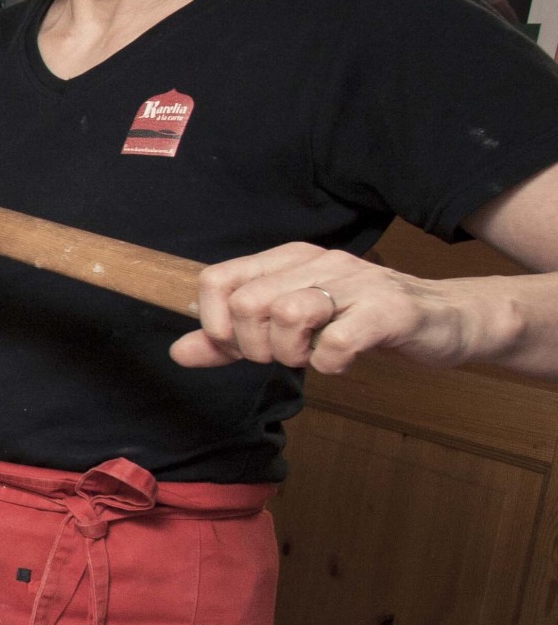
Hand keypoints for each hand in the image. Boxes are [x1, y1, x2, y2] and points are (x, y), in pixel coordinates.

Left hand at [170, 242, 483, 373]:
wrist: (445, 321)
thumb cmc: (359, 323)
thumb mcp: (289, 329)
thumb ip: (232, 339)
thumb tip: (179, 351)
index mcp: (287, 260)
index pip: (218, 280)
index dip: (214, 323)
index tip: (236, 347)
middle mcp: (318, 262)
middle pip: (248, 304)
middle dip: (253, 347)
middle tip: (282, 357)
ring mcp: (356, 282)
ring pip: (287, 316)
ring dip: (291, 354)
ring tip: (313, 356)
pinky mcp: (389, 310)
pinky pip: (336, 342)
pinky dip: (331, 364)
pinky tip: (343, 362)